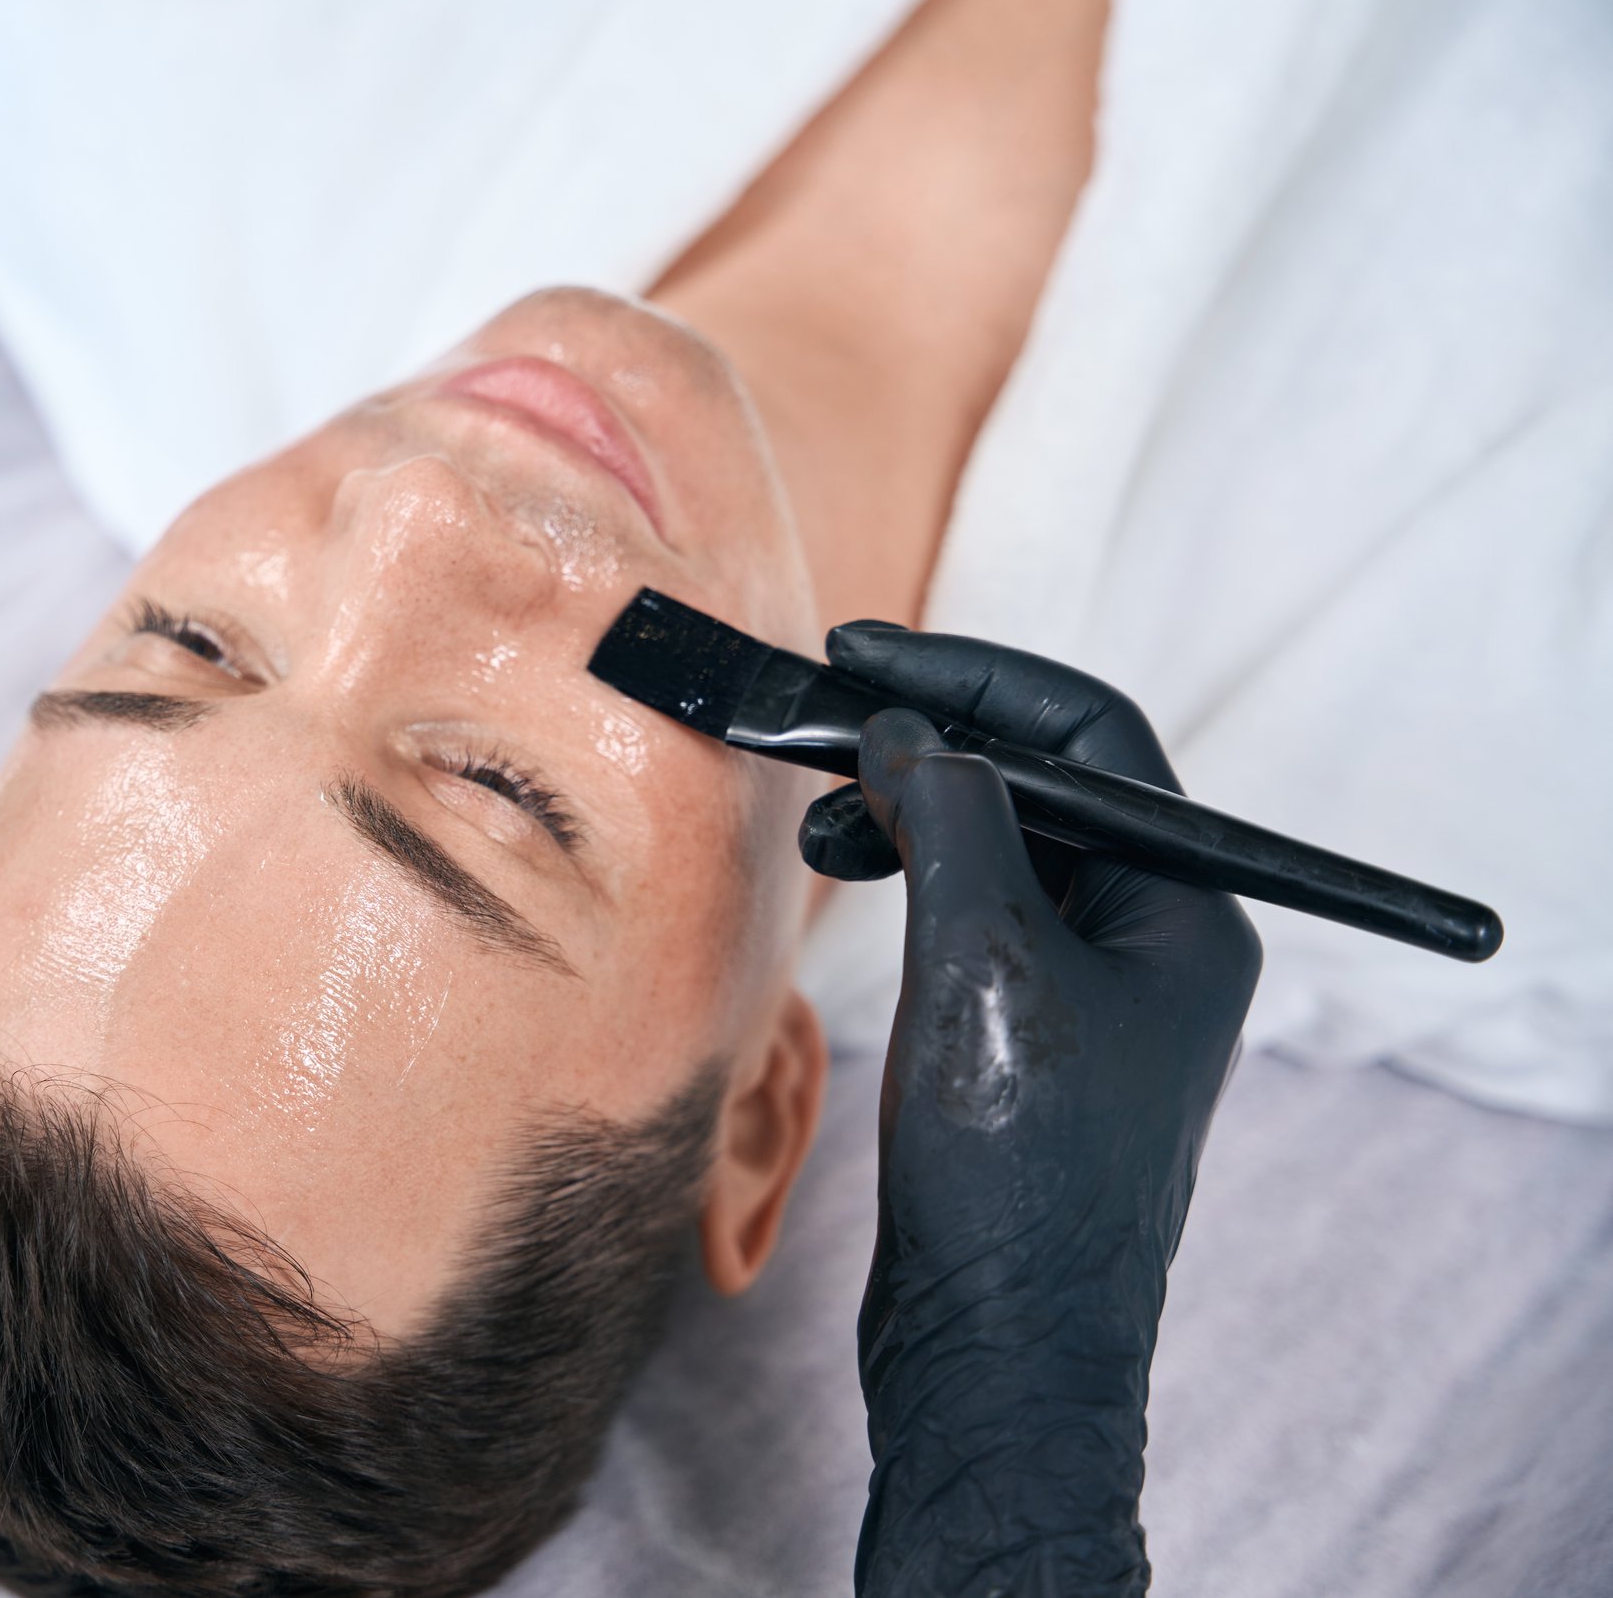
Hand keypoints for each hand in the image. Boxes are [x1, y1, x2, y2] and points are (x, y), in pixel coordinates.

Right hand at [797, 625, 1261, 1597]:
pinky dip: (910, 883)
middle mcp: (1155, 945)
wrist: (1001, 1353)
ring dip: (910, 815)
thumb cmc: (1014, 1169)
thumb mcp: (984, 962)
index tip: (862, 654)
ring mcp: (1095, 1000)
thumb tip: (909, 732)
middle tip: (822, 726)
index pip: (1090, 738)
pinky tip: (852, 887)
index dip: (974, 680)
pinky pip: (977, 921)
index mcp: (1184, 913)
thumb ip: (954, 823)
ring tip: (822, 822)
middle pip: (1046, 788)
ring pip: (1003, 853)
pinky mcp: (1031, 1049)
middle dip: (932, 744)